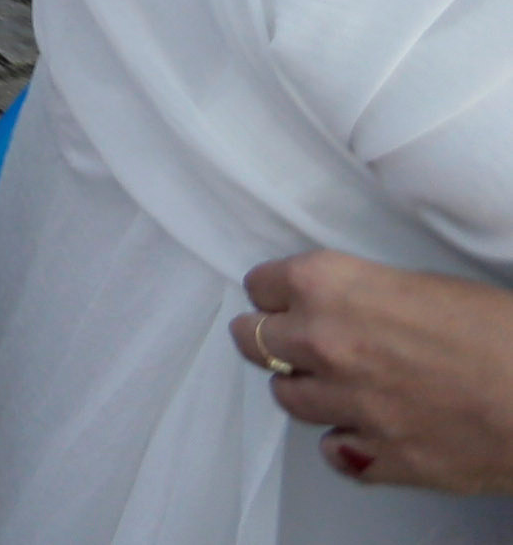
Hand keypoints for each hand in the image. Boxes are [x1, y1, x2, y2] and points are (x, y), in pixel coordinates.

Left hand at [246, 252, 512, 491]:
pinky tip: (366, 433)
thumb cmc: (504, 333)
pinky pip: (335, 453)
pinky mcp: (380, 457)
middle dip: (272, 340)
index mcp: (331, 287)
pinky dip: (347, 444)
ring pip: (288, 399)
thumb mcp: (426, 287)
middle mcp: (324, 343)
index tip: (278, 299)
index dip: (273, 294)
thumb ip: (368, 298)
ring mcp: (348, 405)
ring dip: (306, 391)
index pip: (261, 286)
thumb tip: (351, 310)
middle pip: (255, 341)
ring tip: (334, 386)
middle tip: (288, 342)